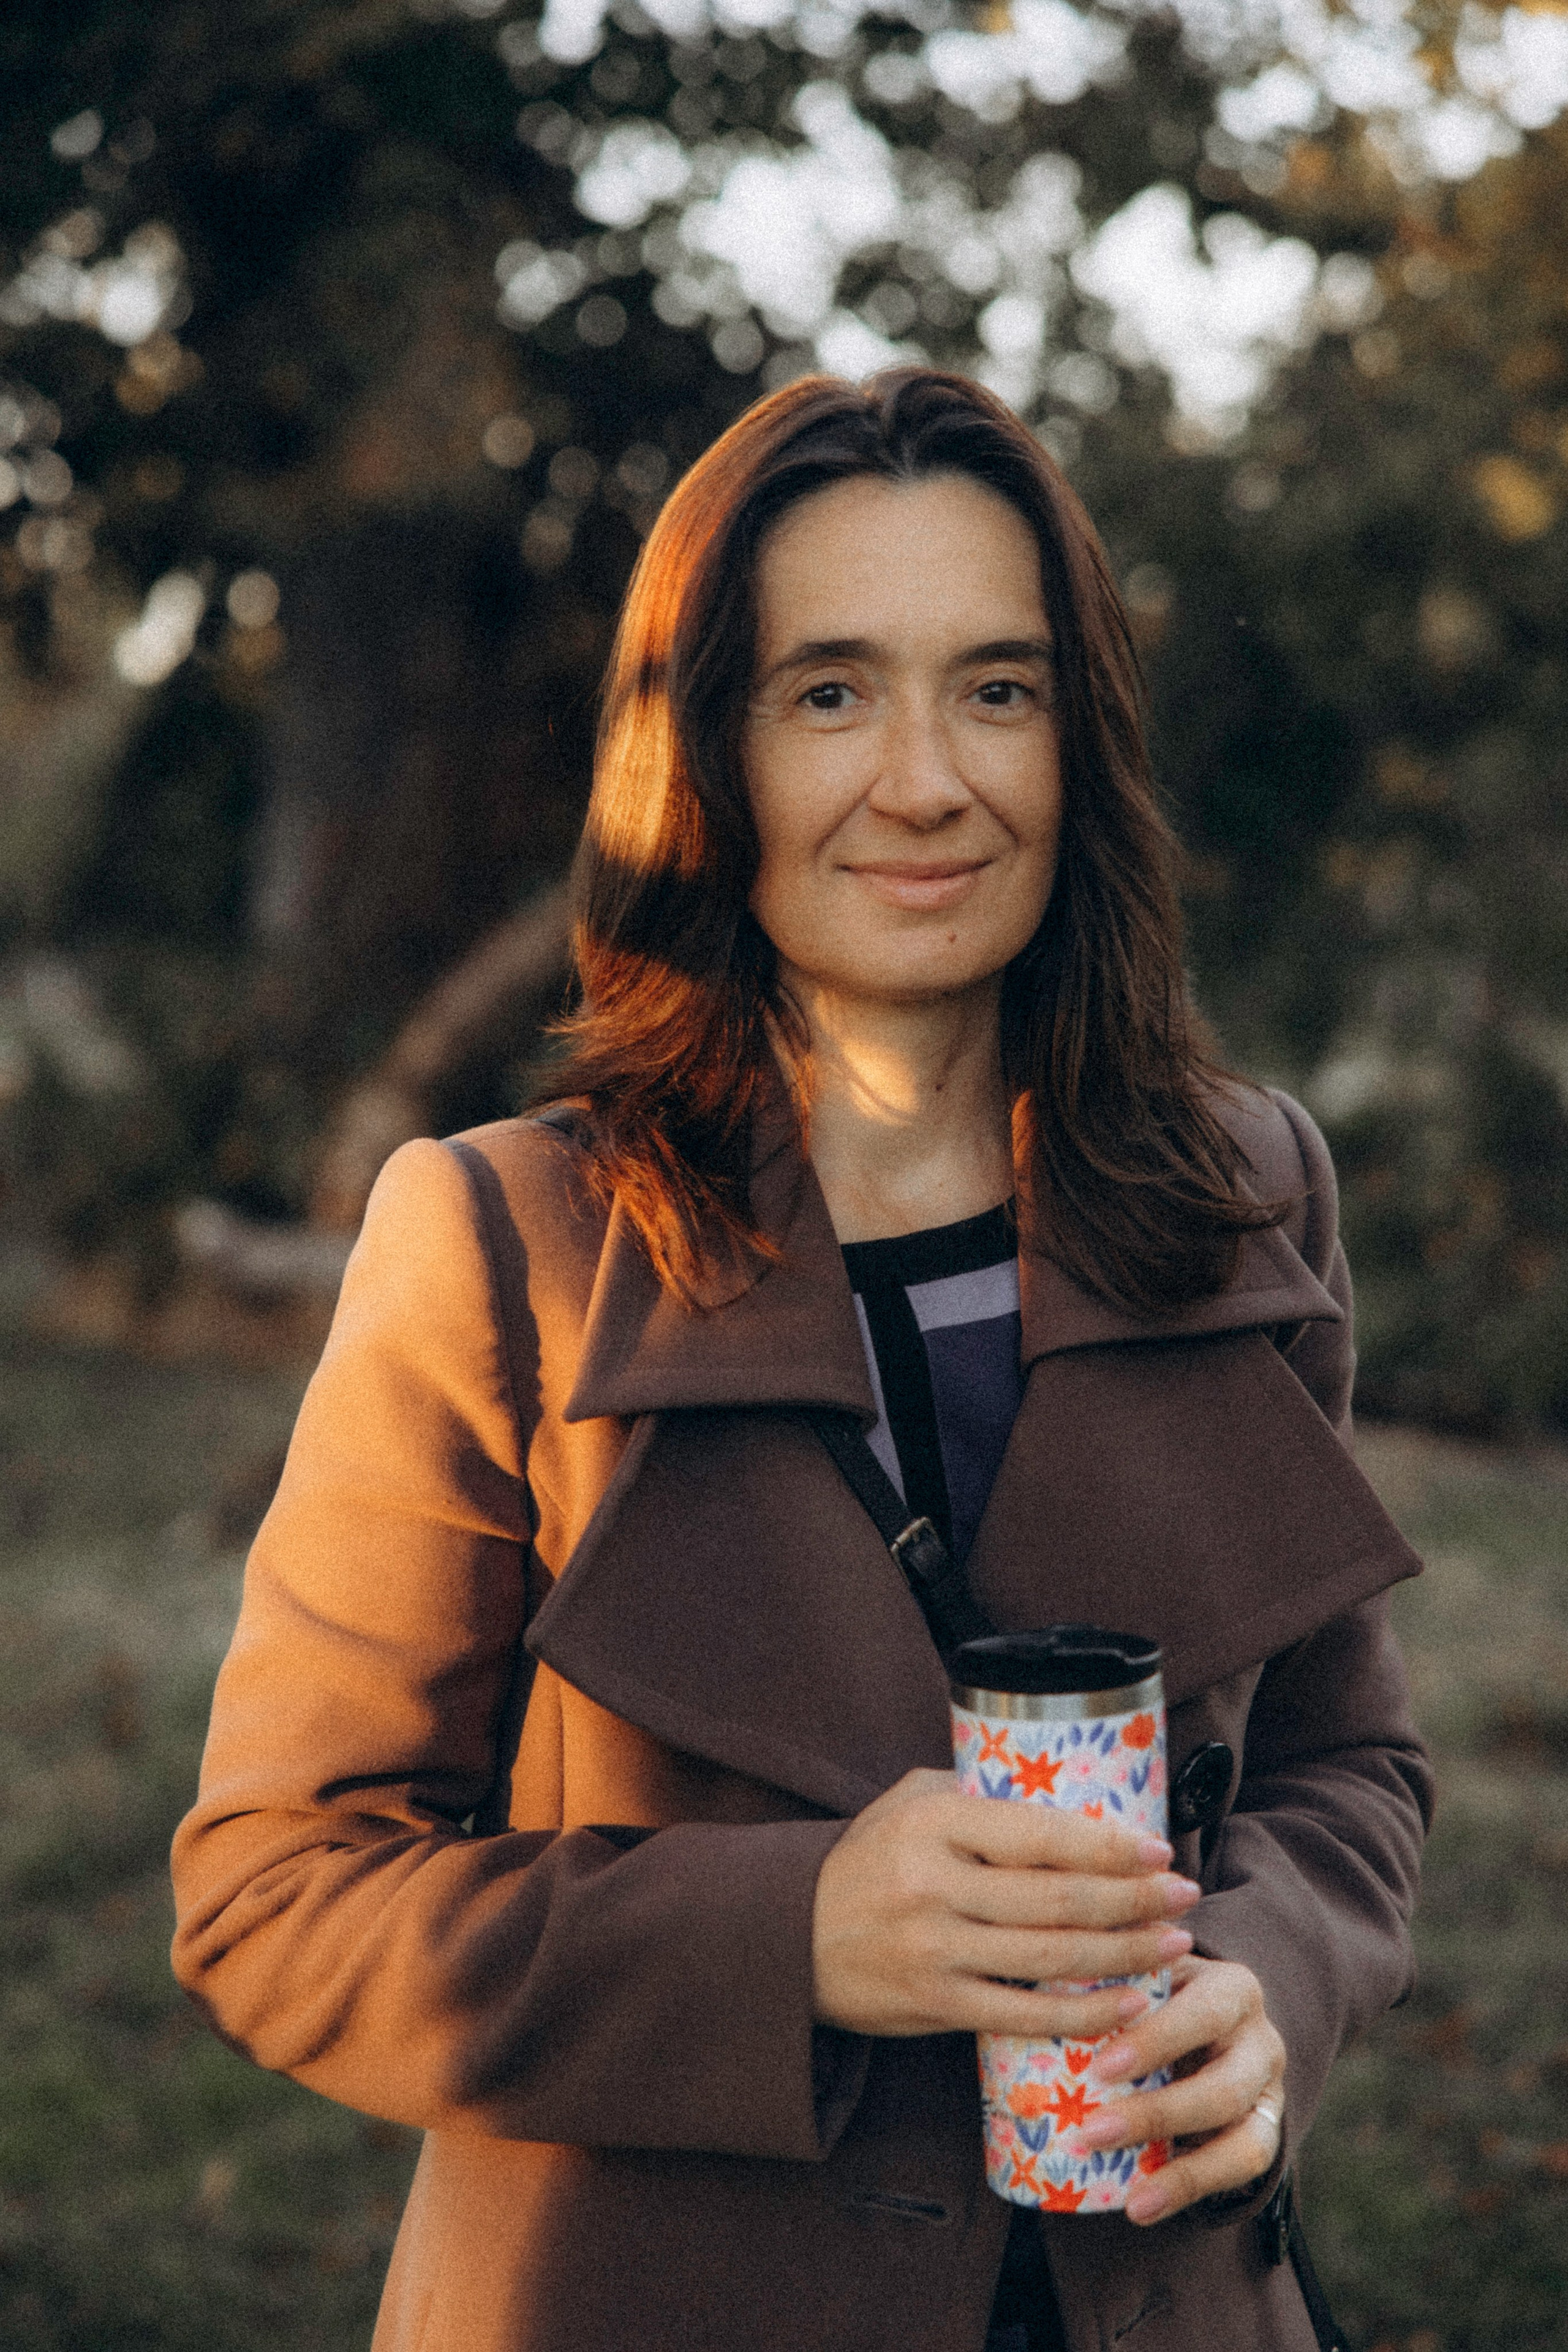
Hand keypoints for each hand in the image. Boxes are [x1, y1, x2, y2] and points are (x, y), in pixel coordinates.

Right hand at [811, 1768, 1200, 2039]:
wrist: (788, 1939)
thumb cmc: (865, 1861)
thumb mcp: (906, 1802)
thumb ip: (975, 1791)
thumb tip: (1061, 1790)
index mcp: (935, 1824)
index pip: (1041, 1834)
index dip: (1110, 1845)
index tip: (1159, 1850)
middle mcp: (934, 1886)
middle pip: (1057, 1899)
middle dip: (1134, 1899)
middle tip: (1184, 1895)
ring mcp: (935, 1949)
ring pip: (1050, 1958)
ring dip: (1123, 1954)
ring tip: (1172, 1945)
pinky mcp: (934, 2004)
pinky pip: (1024, 2014)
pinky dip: (1083, 2014)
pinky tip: (1127, 2005)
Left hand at [1070, 1954, 1285, 2223]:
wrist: (1210, 2024)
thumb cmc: (1158, 1991)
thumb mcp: (1145, 1968)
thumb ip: (1112, 1962)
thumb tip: (1039, 1971)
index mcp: (1232, 1988)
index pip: (1202, 2014)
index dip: (1156, 2042)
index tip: (1100, 2068)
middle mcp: (1261, 2039)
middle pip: (1223, 2087)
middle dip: (1158, 2116)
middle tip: (1092, 2133)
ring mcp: (1268, 2093)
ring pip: (1244, 2140)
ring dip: (1183, 2173)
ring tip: (1132, 2200)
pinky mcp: (1265, 2134)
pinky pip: (1240, 2173)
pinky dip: (1191, 2191)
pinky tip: (1142, 2207)